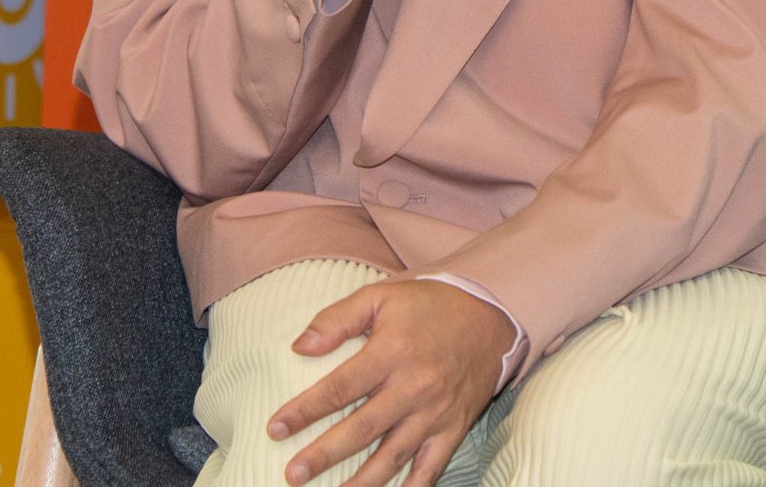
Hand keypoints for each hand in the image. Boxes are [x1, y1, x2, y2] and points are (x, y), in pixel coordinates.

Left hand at [267, 279, 515, 485]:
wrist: (490, 316)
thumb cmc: (427, 306)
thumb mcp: (381, 297)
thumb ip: (338, 319)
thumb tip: (300, 347)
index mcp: (392, 353)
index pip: (339, 388)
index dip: (304, 411)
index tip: (275, 429)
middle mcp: (413, 387)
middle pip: (361, 430)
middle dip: (323, 455)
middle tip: (292, 474)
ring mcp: (435, 413)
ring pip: (392, 457)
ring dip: (361, 482)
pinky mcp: (453, 429)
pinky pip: (430, 468)